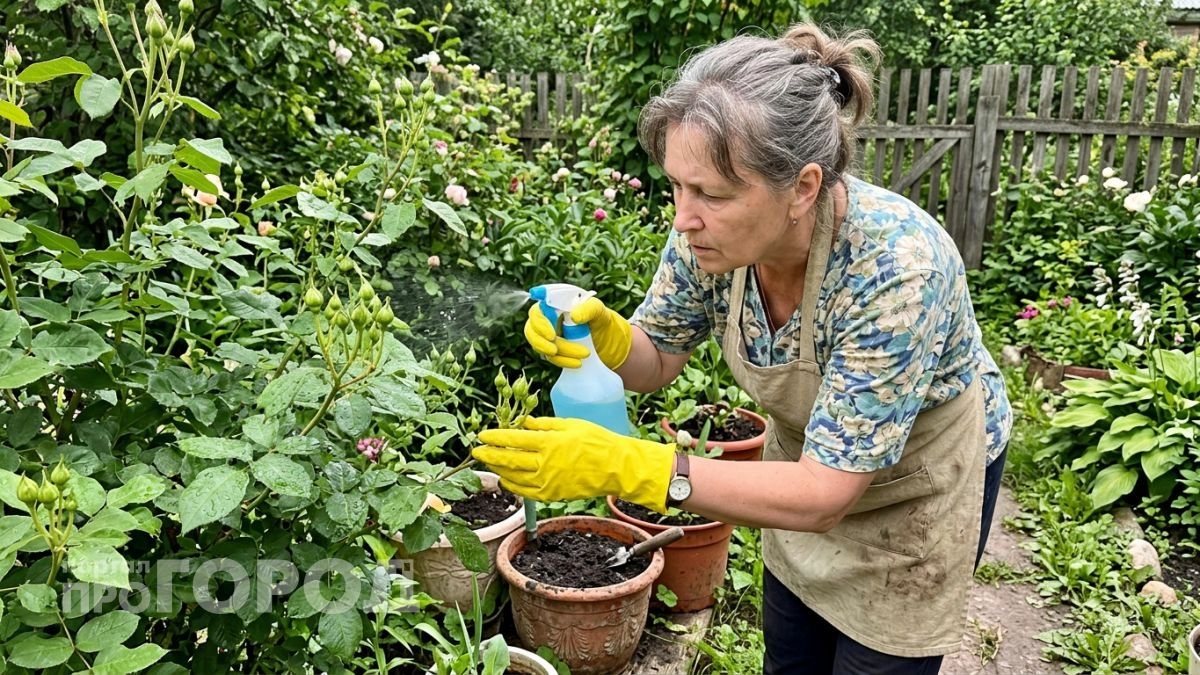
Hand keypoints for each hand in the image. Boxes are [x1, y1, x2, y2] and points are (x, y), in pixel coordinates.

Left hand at [473, 417, 674, 512]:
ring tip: (489, 464)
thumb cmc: (596, 441)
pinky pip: (525, 492)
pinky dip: (512, 486)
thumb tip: (523, 423)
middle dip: (489, 455)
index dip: (495, 438)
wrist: (615, 467)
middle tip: (475, 452)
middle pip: (509, 460)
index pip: (514, 440)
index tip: (482, 436)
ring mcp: (547, 482)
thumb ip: (544, 424)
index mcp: (548, 442)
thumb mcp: (570, 424)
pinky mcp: (552, 494)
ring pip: (514, 477)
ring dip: (498, 470)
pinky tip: (506, 479)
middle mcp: (544, 463)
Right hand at [523, 297, 632, 369]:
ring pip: (539, 343)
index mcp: (558, 302)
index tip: (540, 307)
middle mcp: (549, 317)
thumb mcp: (600, 312)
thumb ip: (589, 309)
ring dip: (556, 352)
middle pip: (532, 325)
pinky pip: (549, 357)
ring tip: (581, 356)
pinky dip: (562, 361)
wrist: (609, 345)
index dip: (538, 304)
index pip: (541, 300)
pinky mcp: (552, 350)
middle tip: (554, 345)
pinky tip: (577, 363)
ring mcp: (548, 334)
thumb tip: (574, 316)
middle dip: (541, 337)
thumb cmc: (603, 322)